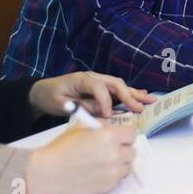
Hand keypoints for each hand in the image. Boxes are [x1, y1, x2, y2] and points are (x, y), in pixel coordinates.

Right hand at [26, 121, 137, 193]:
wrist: (48, 173)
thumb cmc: (61, 148)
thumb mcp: (80, 127)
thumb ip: (100, 124)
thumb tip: (113, 126)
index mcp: (108, 136)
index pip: (132, 134)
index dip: (124, 135)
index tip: (118, 138)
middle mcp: (115, 154)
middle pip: (132, 151)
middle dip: (123, 149)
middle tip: (109, 151)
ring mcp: (113, 172)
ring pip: (127, 166)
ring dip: (119, 164)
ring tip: (102, 162)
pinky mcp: (109, 186)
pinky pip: (119, 178)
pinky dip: (112, 176)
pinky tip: (98, 172)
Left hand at [29, 72, 152, 118]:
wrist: (42, 91)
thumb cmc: (50, 97)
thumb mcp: (61, 104)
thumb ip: (81, 107)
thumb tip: (100, 112)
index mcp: (82, 79)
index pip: (99, 88)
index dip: (105, 102)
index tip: (107, 116)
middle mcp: (93, 77)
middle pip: (115, 84)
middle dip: (128, 96)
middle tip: (140, 109)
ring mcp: (98, 81)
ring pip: (120, 86)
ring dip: (135, 94)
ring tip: (151, 101)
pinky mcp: (100, 88)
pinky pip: (118, 90)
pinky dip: (131, 93)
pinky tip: (143, 96)